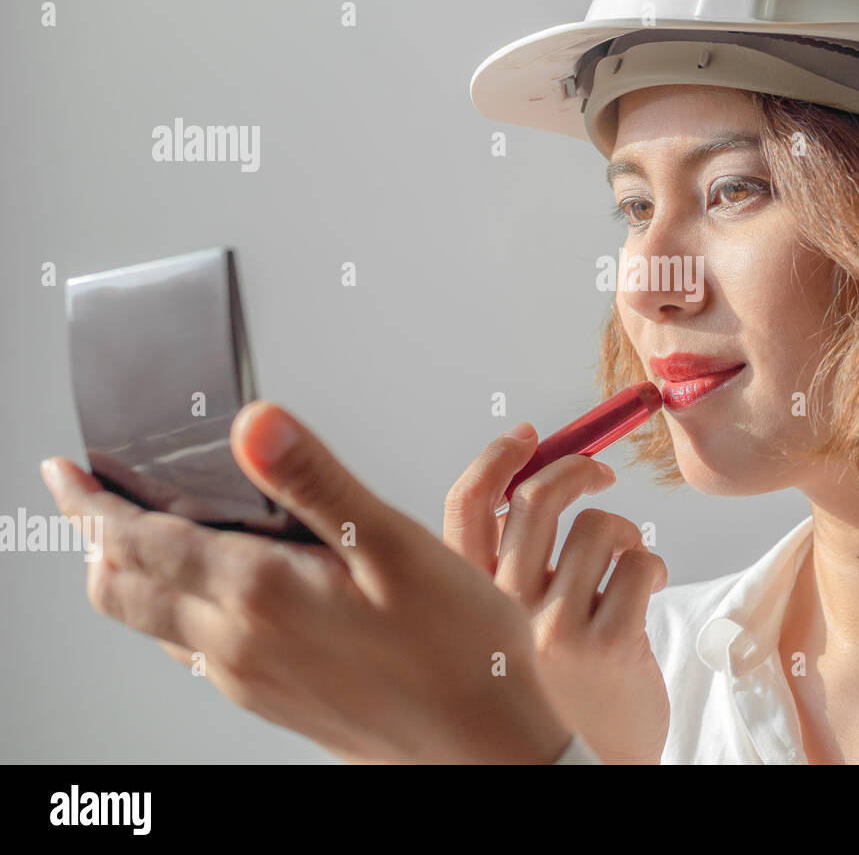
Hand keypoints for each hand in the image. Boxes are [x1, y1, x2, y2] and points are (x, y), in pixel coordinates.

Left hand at [39, 401, 572, 763]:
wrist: (483, 747)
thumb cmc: (457, 650)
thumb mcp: (395, 547)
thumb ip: (316, 482)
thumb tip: (254, 423)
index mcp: (261, 595)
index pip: (138, 543)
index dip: (91, 503)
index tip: (64, 472)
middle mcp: (237, 644)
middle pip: (123, 590)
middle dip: (95, 537)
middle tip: (89, 495)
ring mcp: (249, 678)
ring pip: (151, 624)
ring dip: (131, 574)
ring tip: (142, 530)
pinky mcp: (271, 698)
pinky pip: (190, 651)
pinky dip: (172, 608)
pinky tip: (212, 587)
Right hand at [443, 423, 669, 764]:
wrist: (583, 763)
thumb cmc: (556, 684)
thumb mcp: (511, 620)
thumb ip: (512, 561)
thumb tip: (534, 475)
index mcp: (471, 601)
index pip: (468, 507)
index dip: (498, 458)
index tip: (528, 436)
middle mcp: (501, 612)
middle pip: (538, 499)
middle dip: (577, 469)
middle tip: (600, 473)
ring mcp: (552, 629)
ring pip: (600, 528)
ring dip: (626, 536)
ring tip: (627, 567)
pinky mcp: (606, 644)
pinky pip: (641, 563)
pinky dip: (653, 567)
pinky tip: (647, 593)